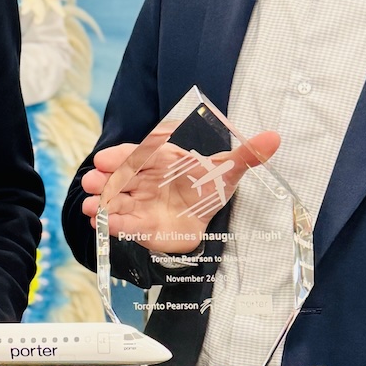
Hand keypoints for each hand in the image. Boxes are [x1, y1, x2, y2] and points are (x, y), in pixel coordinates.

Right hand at [80, 129, 280, 254]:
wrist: (202, 215)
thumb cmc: (207, 185)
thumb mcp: (227, 170)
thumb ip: (246, 155)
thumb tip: (276, 138)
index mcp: (160, 160)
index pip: (136, 155)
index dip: (119, 157)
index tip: (105, 159)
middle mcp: (144, 180)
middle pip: (119, 178)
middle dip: (102, 180)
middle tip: (90, 181)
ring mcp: (139, 203)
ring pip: (116, 202)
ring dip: (101, 205)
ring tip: (90, 208)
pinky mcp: (140, 226)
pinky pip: (125, 226)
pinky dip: (113, 227)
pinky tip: (102, 226)